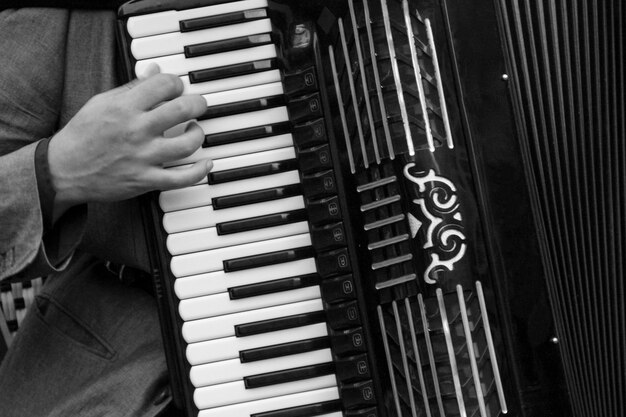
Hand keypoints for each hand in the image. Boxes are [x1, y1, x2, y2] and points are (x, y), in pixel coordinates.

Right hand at [48, 65, 210, 214]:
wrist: (64, 170)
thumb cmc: (83, 135)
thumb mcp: (102, 103)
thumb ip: (132, 88)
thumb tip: (154, 70)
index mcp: (125, 107)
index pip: (164, 84)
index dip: (176, 83)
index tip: (177, 88)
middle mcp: (137, 130)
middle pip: (182, 110)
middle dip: (198, 104)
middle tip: (199, 105)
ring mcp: (143, 157)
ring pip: (186, 144)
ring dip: (198, 134)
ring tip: (195, 130)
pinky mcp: (146, 180)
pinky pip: (181, 178)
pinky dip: (199, 172)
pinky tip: (207, 163)